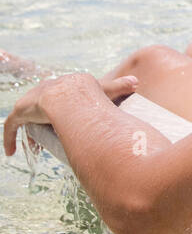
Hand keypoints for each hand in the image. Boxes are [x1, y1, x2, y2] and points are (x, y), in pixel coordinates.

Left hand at [3, 73, 138, 155]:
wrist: (70, 95)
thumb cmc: (89, 94)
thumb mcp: (106, 91)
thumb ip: (120, 87)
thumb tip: (137, 81)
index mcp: (62, 87)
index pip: (56, 100)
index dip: (58, 115)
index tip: (62, 128)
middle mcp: (44, 91)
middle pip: (40, 110)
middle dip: (43, 125)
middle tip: (48, 142)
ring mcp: (30, 102)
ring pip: (26, 119)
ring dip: (29, 134)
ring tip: (35, 149)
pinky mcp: (20, 111)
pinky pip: (11, 126)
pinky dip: (9, 139)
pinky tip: (11, 152)